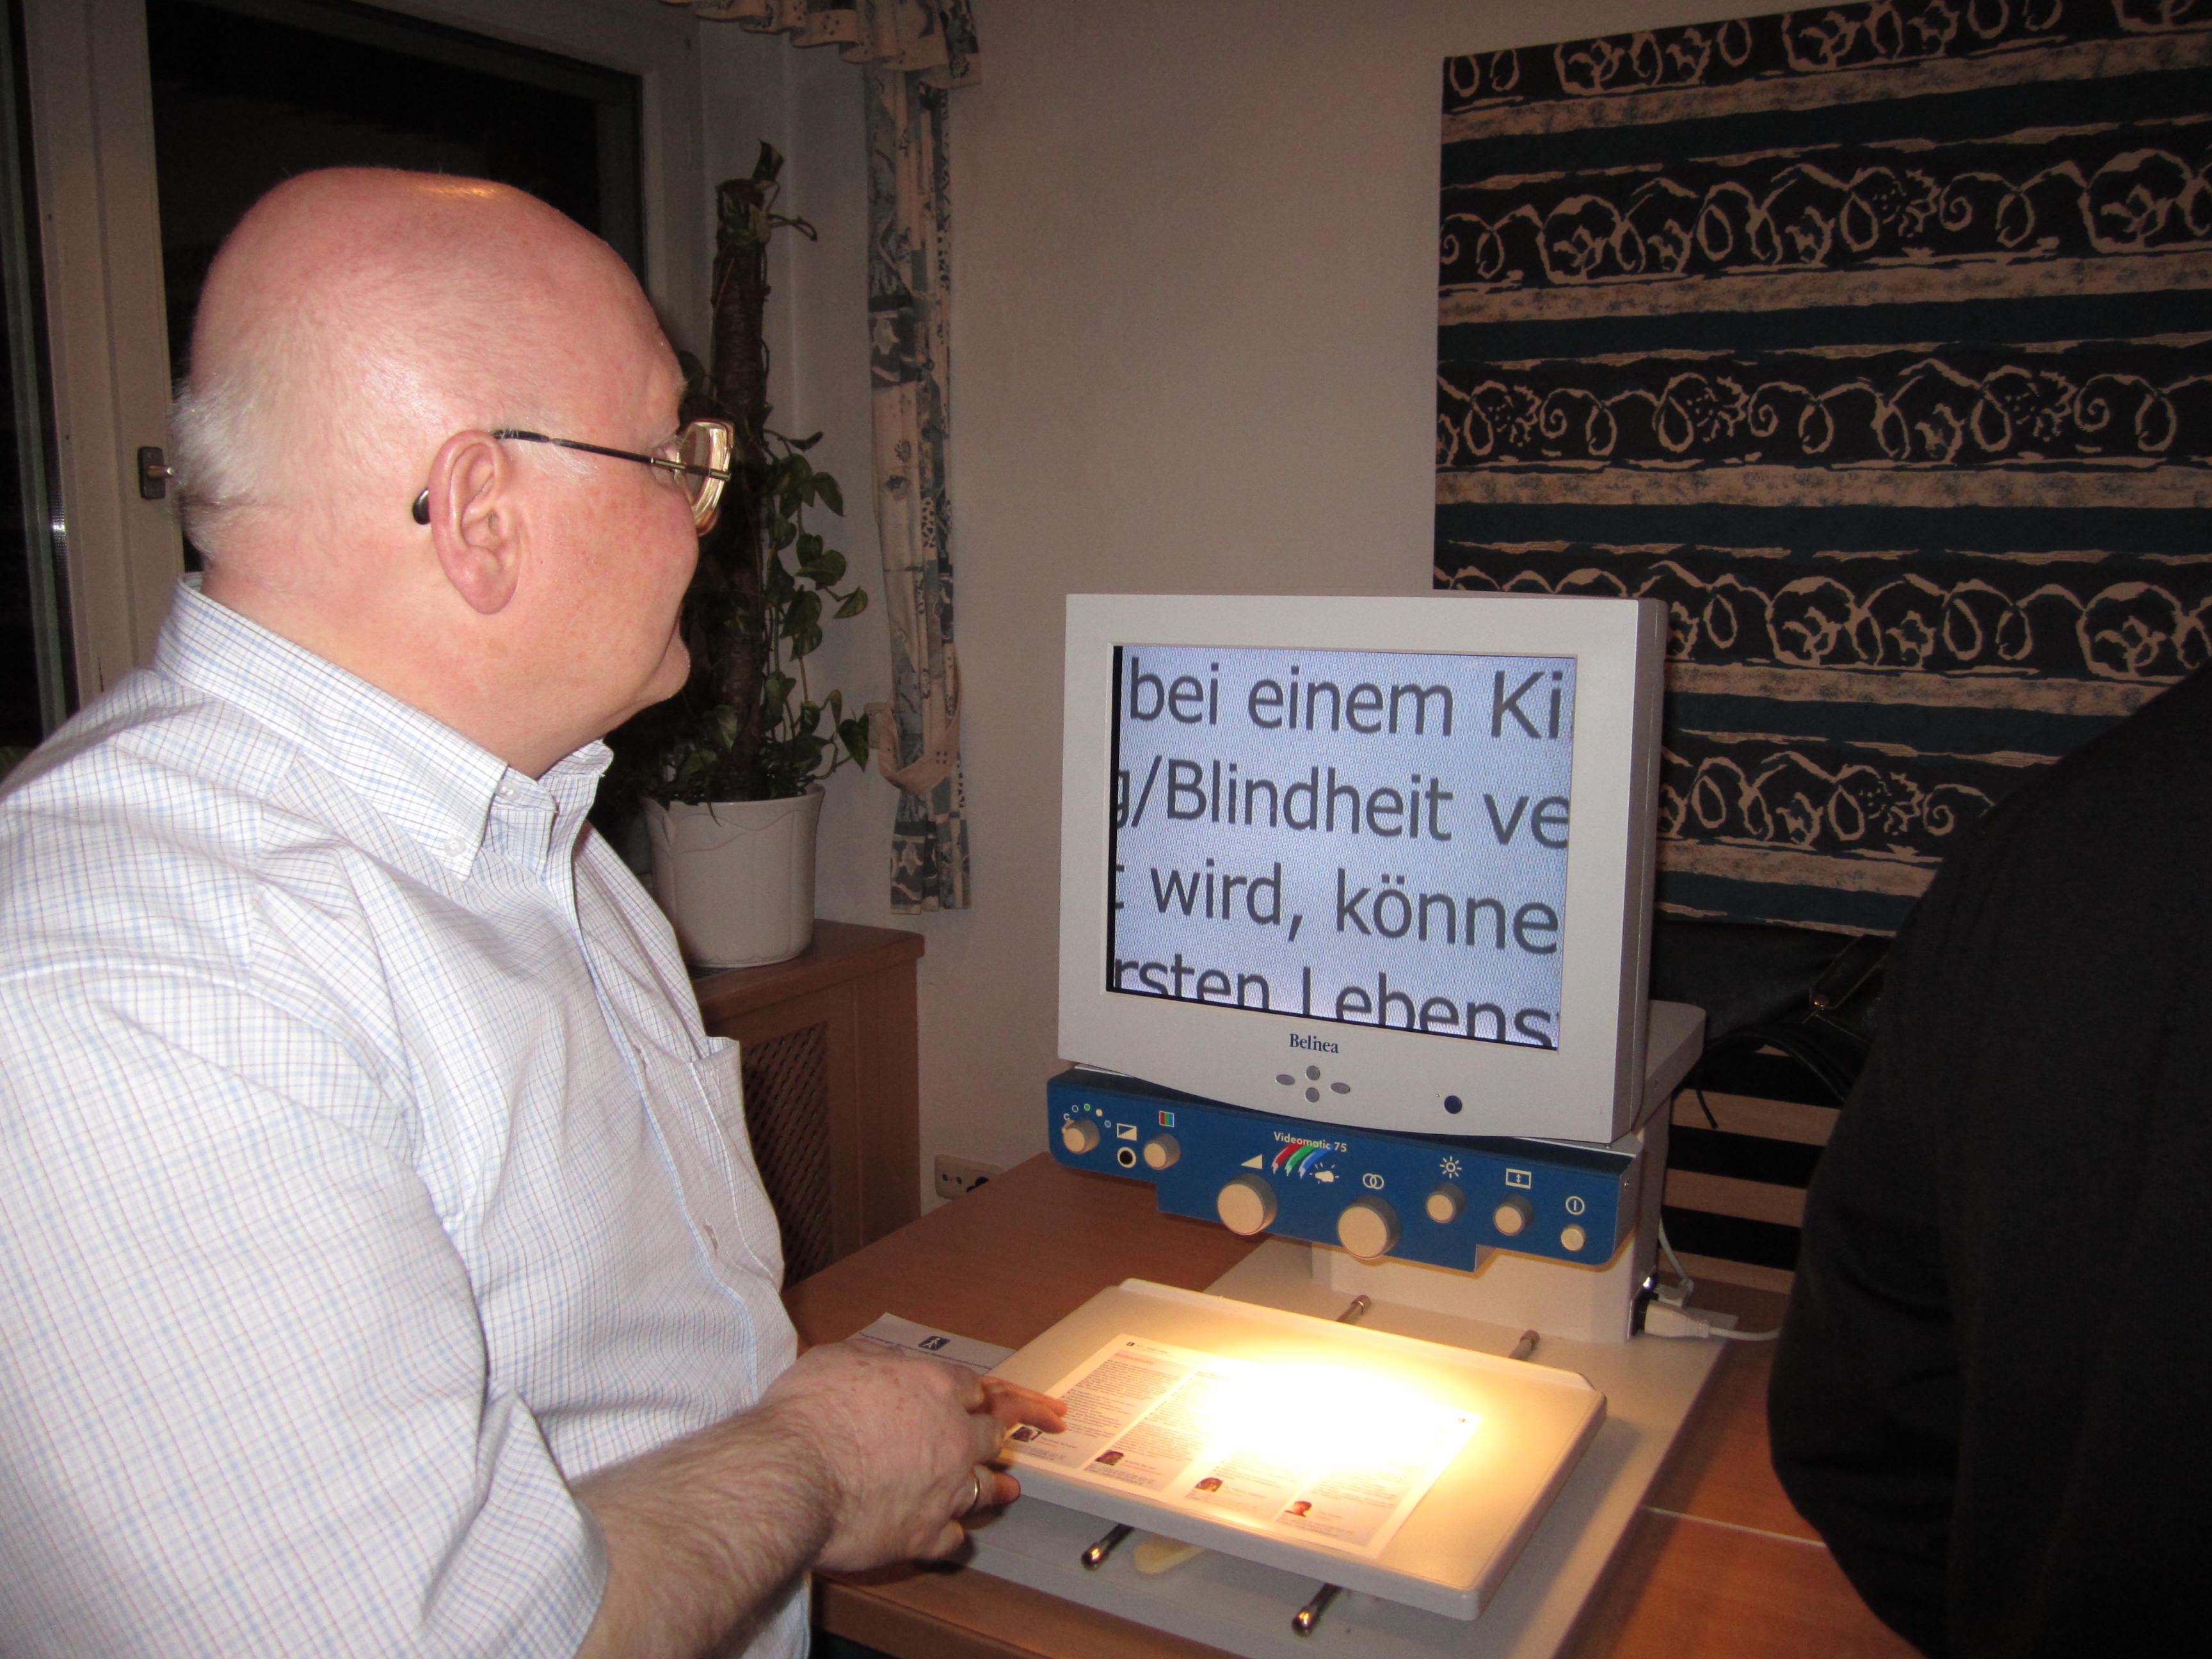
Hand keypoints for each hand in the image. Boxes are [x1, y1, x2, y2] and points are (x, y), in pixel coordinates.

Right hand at [756, 1342, 1065, 1569]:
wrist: (793, 1477)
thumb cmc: (807, 1413)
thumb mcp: (839, 1359)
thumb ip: (876, 1361)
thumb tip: (887, 1363)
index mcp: (933, 1386)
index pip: (971, 1387)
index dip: (976, 1393)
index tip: (987, 1399)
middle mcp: (951, 1436)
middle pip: (992, 1434)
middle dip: (1007, 1432)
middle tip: (1028, 1431)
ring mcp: (944, 1489)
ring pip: (985, 1487)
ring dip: (995, 1487)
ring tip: (1008, 1490)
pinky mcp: (925, 1535)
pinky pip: (954, 1537)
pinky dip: (952, 1535)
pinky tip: (951, 1536)